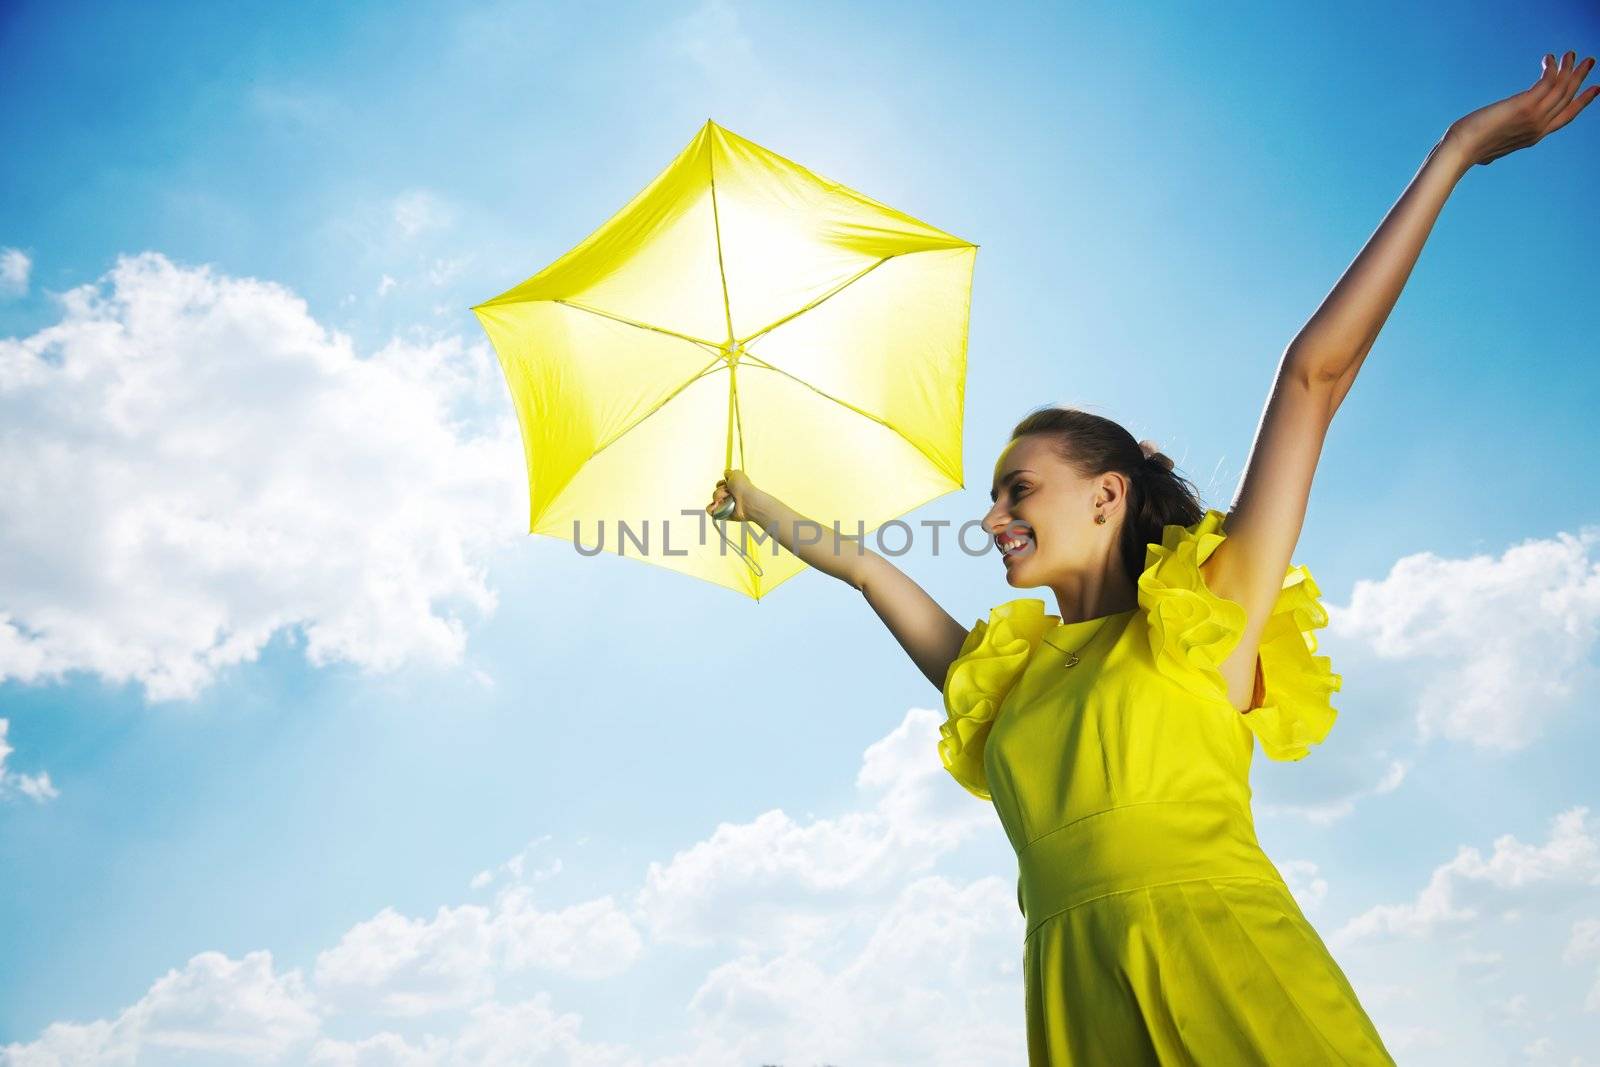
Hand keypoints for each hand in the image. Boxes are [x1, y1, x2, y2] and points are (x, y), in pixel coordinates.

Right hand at [707, 468, 758, 521]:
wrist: (747, 501)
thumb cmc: (743, 488)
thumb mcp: (736, 474)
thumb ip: (729, 473)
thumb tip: (725, 473)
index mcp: (733, 489)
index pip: (719, 485)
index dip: (721, 483)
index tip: (726, 483)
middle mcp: (729, 497)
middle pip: (716, 492)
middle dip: (720, 490)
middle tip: (729, 492)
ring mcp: (726, 506)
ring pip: (714, 499)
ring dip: (719, 497)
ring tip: (728, 499)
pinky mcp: (722, 514)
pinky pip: (711, 510)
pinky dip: (712, 508)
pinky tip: (718, 505)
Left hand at [1445, 51, 1596, 165]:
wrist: (1460, 151)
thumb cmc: (1466, 151)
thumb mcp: (1487, 153)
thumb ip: (1493, 151)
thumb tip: (1485, 160)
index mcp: (1534, 137)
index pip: (1565, 117)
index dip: (1582, 102)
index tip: (1595, 88)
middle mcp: (1539, 127)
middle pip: (1567, 99)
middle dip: (1579, 78)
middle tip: (1588, 61)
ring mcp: (1534, 117)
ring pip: (1562, 88)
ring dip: (1569, 68)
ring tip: (1571, 53)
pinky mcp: (1525, 106)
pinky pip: (1548, 82)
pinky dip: (1552, 68)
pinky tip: (1550, 58)